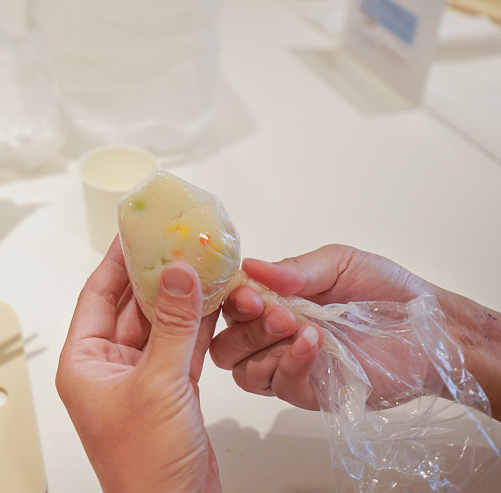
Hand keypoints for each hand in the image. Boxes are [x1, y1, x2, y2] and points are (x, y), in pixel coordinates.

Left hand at [56, 239, 220, 492]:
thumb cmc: (146, 467)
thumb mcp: (159, 385)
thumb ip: (171, 325)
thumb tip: (177, 274)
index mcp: (84, 363)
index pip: (97, 296)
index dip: (116, 260)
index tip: (134, 231)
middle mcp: (108, 368)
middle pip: (129, 306)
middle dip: (154, 274)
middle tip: (175, 240)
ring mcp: (140, 380)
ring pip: (159, 325)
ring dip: (180, 297)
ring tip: (200, 261)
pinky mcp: (169, 392)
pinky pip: (180, 346)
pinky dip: (197, 325)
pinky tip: (214, 299)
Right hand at [209, 244, 432, 410]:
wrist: (431, 329)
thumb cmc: (386, 292)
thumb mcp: (339, 264)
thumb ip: (294, 269)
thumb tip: (250, 266)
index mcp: (272, 302)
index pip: (228, 308)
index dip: (230, 302)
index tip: (250, 294)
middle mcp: (272, 338)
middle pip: (226, 344)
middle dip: (243, 327)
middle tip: (275, 311)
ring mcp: (289, 367)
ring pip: (243, 371)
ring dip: (263, 346)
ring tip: (300, 326)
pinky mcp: (312, 393)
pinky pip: (280, 387)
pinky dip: (291, 363)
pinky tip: (313, 343)